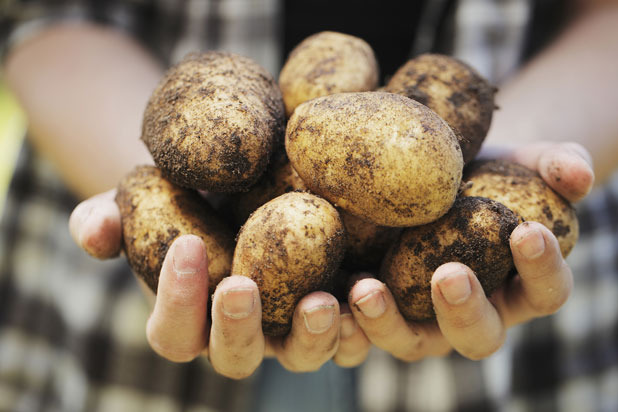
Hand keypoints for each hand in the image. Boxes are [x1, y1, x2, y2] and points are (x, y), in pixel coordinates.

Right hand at [69, 193, 352, 377]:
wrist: (241, 185)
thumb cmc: (187, 197)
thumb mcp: (145, 199)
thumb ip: (111, 217)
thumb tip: (90, 231)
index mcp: (191, 319)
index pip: (172, 331)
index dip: (173, 298)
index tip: (184, 244)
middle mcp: (242, 334)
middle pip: (236, 357)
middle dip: (237, 327)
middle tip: (240, 286)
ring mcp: (290, 329)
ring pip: (300, 358)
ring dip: (311, 337)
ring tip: (321, 300)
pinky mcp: (334, 312)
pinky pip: (350, 336)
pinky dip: (360, 323)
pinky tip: (366, 289)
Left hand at [337, 141, 593, 364]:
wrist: (442, 175)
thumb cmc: (492, 173)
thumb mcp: (527, 161)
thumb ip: (559, 164)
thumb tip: (577, 171)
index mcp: (518, 286)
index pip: (544, 291)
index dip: (541, 267)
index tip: (528, 229)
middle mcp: (473, 313)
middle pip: (477, 335)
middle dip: (464, 309)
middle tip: (450, 273)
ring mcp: (421, 316)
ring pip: (411, 342)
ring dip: (387, 324)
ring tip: (366, 289)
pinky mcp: (377, 306)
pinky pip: (360, 330)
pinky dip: (344, 321)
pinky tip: (322, 296)